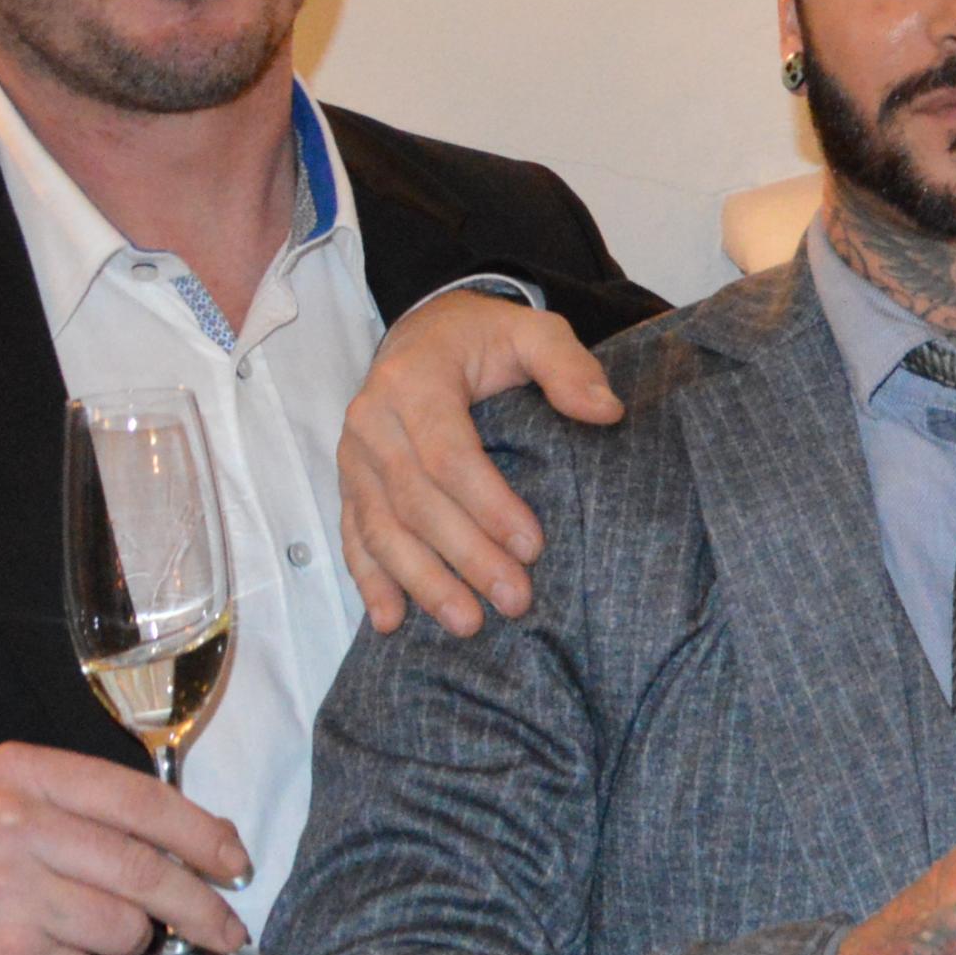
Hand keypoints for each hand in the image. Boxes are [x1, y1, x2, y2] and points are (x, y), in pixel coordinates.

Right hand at [0, 744, 256, 954]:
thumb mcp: (25, 817)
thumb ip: (106, 817)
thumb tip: (217, 840)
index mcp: (23, 775)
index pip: (140, 799)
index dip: (201, 834)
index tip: (235, 863)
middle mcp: (9, 826)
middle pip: (142, 869)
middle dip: (198, 906)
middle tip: (226, 930)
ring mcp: (5, 892)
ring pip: (124, 929)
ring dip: (122, 946)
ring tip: (82, 937)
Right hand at [337, 293, 622, 636]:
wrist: (426, 332)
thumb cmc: (486, 338)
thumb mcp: (533, 331)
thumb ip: (568, 365)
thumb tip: (606, 410)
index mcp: (414, 382)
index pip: (448, 454)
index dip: (488, 505)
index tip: (533, 548)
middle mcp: (372, 421)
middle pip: (415, 501)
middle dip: (464, 556)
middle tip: (514, 601)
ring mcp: (354, 457)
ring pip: (381, 528)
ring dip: (422, 581)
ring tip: (466, 623)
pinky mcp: (350, 483)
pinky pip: (354, 535)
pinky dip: (370, 580)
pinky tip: (391, 621)